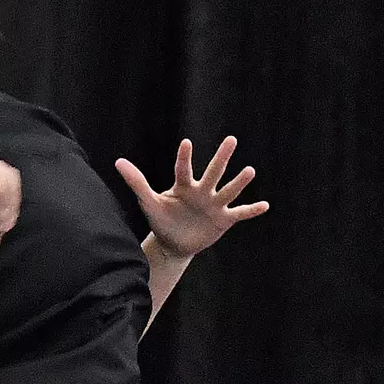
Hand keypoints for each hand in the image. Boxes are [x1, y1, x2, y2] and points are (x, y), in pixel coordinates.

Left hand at [115, 136, 268, 258]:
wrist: (173, 244)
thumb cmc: (161, 219)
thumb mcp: (148, 202)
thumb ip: (136, 182)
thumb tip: (118, 161)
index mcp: (183, 186)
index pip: (183, 170)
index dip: (184, 158)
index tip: (186, 143)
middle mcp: (201, 191)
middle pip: (212, 172)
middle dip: (221, 158)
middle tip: (231, 139)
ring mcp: (214, 205)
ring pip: (227, 191)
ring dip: (238, 182)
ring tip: (249, 170)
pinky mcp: (223, 219)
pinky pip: (239, 213)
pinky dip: (251, 210)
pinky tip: (265, 205)